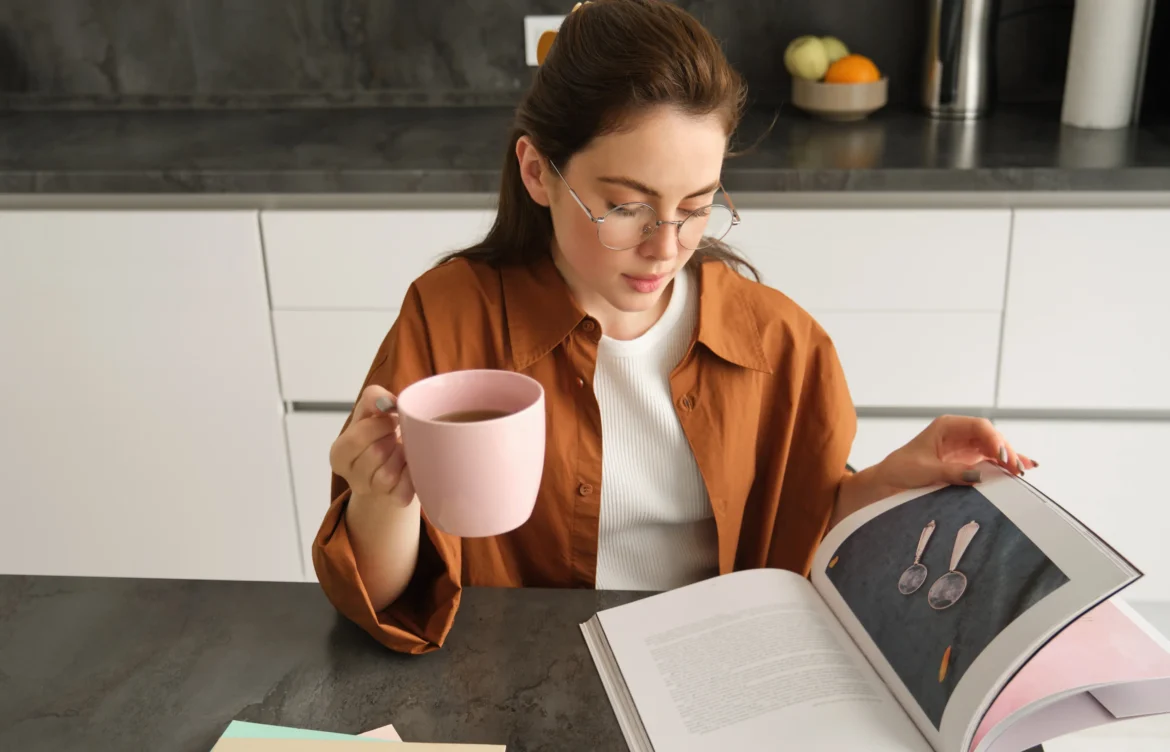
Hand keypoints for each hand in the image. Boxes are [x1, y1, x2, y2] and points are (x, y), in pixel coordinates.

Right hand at [329, 385, 414, 506]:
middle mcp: (352, 477)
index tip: (390, 419)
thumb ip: (373, 398)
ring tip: (403, 449)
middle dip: (391, 438)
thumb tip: (385, 402)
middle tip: (396, 435)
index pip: (357, 437)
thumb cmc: (379, 435)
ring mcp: (373, 492)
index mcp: (339, 454)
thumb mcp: (370, 411)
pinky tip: (411, 464)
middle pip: (376, 453)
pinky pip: (406, 487)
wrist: (394, 464)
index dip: (379, 424)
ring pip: (389, 473)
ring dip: (403, 455)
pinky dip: (413, 472)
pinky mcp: (395, 500)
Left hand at [878, 414, 1037, 491]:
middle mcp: (958, 433)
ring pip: (993, 448)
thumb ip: (952, 472)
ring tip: (1023, 472)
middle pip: (990, 437)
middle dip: (1005, 451)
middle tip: (1017, 469)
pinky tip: (1022, 468)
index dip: (994, 439)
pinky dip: (1004, 465)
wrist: (888, 481)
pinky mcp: (966, 461)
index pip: (979, 426)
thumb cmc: (901, 470)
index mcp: (946, 426)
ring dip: (1008, 459)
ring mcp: (964, 446)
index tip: (1003, 456)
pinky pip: (989, 460)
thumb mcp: (925, 470)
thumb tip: (978, 475)